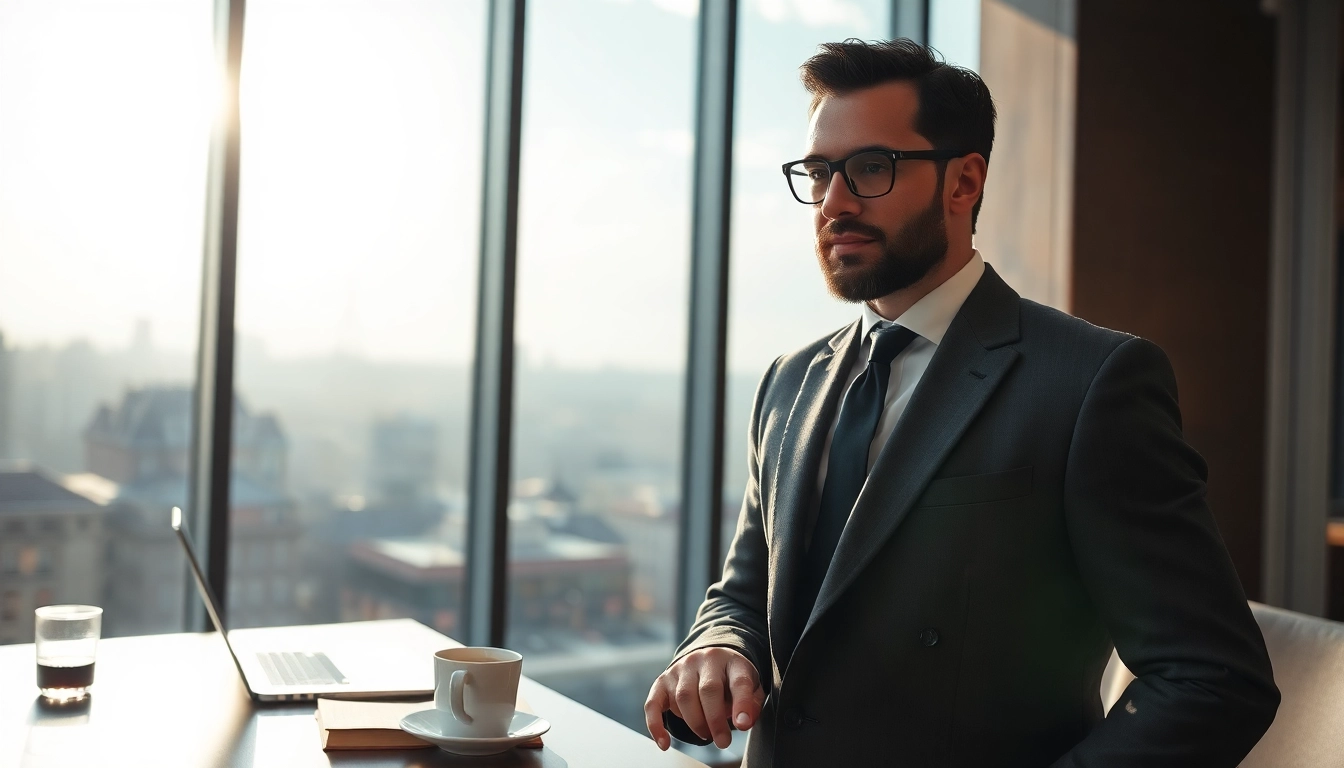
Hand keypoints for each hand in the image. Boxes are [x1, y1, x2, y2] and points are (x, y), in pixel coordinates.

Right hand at [644, 647, 765, 750]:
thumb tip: (744, 722)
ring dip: (695, 723)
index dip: (741, 704)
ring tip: (707, 734)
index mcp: (731, 662)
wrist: (706, 659)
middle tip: (723, 742)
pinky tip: (665, 743)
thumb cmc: (730, 679)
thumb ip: (752, 703)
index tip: (742, 725)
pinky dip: (656, 725)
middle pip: (708, 689)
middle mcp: (705, 660)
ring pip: (683, 697)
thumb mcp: (750, 686)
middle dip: (715, 720)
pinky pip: (653, 703)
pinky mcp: (662, 681)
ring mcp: (681, 669)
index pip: (738, 681)